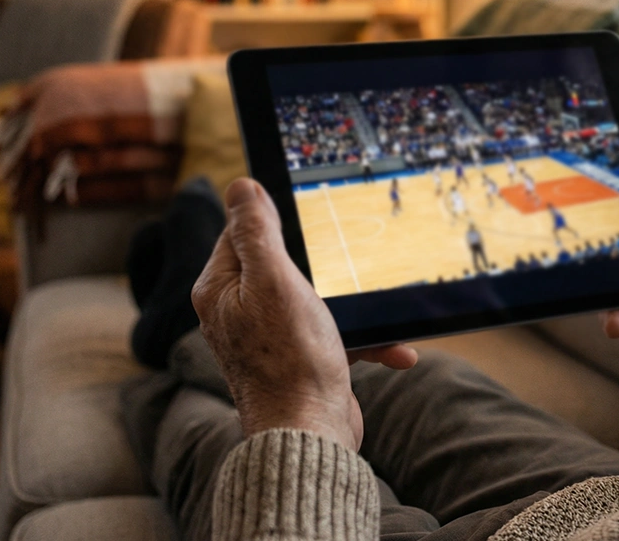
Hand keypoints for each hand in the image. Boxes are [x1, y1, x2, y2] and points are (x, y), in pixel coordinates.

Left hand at [192, 179, 416, 449]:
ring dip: (354, 309)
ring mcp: (270, 340)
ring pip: (315, 302)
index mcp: (222, 289)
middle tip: (348, 264)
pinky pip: (334, 337)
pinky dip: (365, 341)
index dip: (274, 222)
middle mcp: (239, 313)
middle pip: (281, 265)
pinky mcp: (300, 363)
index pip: (240, 233)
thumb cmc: (290, 357)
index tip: (310, 220)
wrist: (311, 432)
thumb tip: (240, 185)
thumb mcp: (274, 278)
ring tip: (380, 314)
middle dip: (324, 266)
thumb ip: (256, 230)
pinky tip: (396, 350)